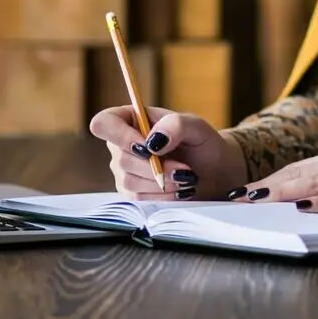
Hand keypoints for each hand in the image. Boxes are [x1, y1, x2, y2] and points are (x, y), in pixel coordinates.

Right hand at [88, 106, 247, 201]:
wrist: (214, 171)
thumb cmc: (203, 143)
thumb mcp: (195, 126)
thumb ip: (175, 125)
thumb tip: (152, 141)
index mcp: (130, 119)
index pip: (103, 123)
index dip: (121, 137)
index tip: (149, 147)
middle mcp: (121, 145)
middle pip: (120, 159)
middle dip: (155, 167)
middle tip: (184, 168)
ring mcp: (124, 171)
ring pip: (130, 182)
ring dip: (162, 183)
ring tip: (186, 178)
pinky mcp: (132, 193)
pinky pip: (138, 199)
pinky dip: (162, 196)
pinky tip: (178, 189)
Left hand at [231, 147, 317, 217]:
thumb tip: (295, 205)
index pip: (295, 170)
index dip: (267, 181)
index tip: (242, 194)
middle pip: (298, 174)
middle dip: (266, 187)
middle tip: (239, 200)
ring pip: (314, 181)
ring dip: (284, 193)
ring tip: (258, 201)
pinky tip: (304, 208)